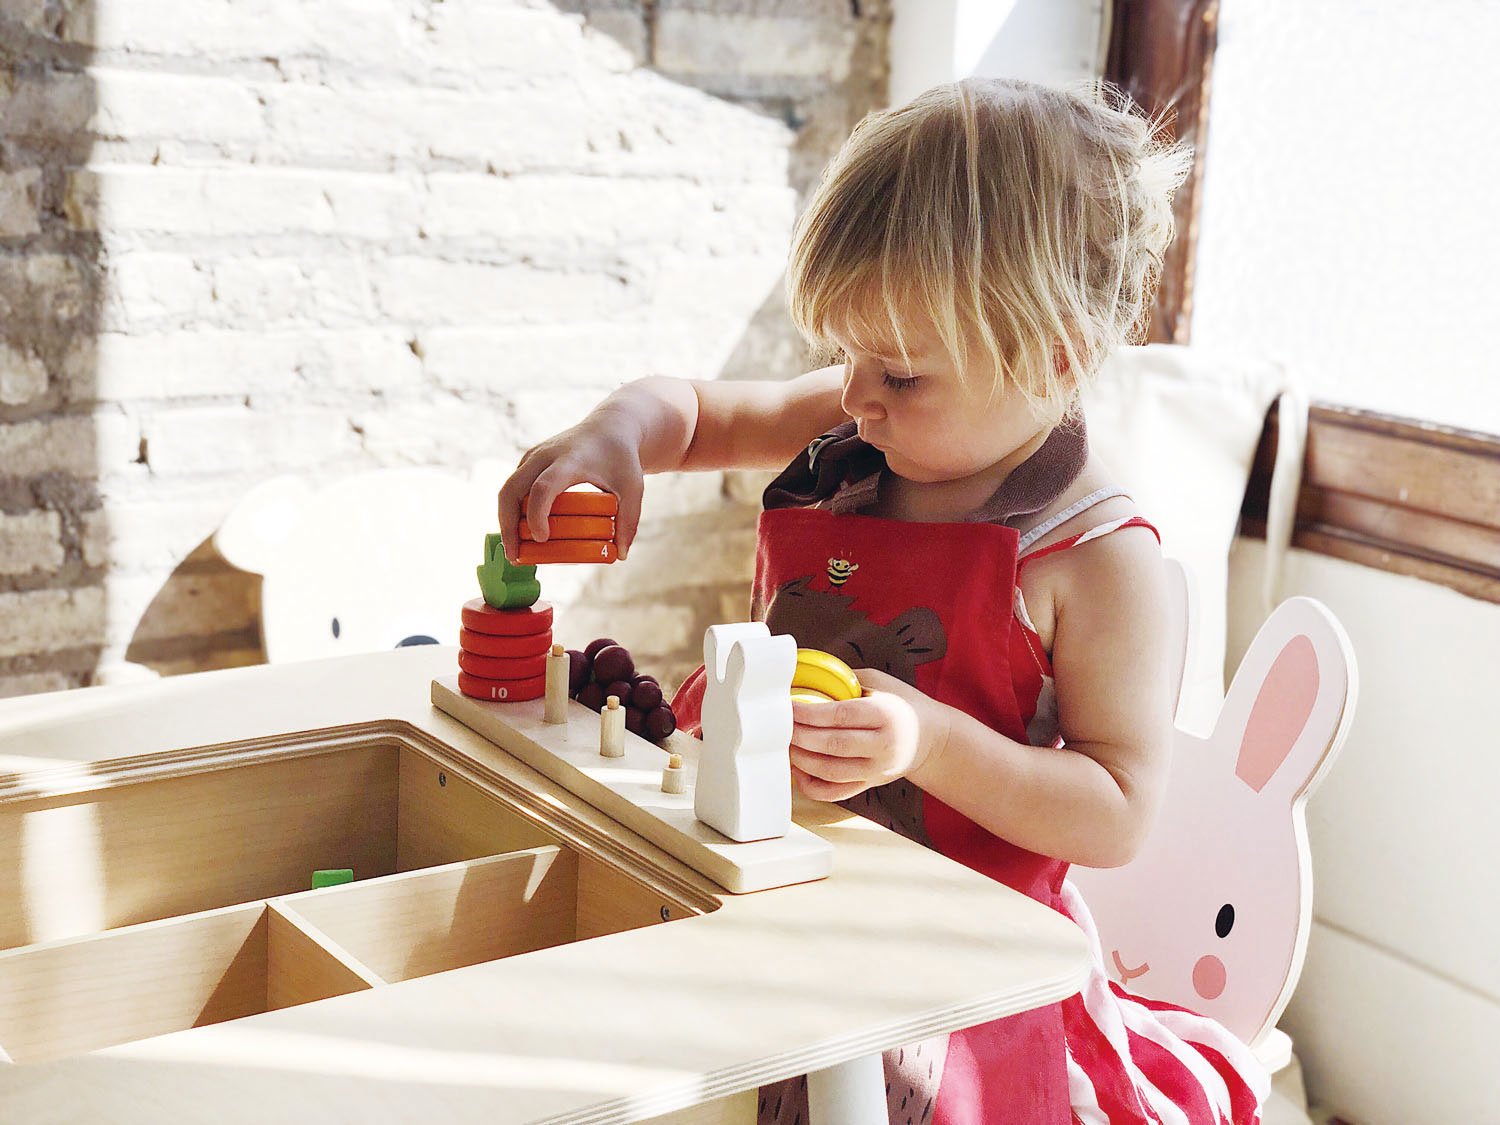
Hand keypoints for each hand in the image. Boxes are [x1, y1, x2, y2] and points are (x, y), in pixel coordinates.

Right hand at [496, 406, 644, 563]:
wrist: (610, 426)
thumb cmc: (622, 458)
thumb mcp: (633, 488)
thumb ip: (629, 521)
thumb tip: (621, 556)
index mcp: (570, 461)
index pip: (543, 488)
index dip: (537, 515)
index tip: (542, 539)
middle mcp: (545, 456)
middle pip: (511, 489)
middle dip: (507, 525)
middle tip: (515, 557)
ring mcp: (533, 456)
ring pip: (507, 489)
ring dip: (505, 521)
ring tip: (514, 552)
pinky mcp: (529, 460)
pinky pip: (512, 488)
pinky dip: (511, 511)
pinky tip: (520, 534)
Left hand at [788, 668, 951, 801]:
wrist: (930, 738)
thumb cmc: (900, 704)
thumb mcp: (880, 682)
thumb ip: (845, 680)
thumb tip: (804, 676)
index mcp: (886, 714)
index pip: (842, 716)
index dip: (810, 713)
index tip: (788, 707)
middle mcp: (883, 746)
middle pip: (833, 745)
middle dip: (800, 736)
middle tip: (780, 727)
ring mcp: (876, 770)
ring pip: (831, 772)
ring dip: (802, 760)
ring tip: (785, 746)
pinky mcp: (869, 785)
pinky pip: (835, 793)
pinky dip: (811, 785)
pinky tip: (798, 770)